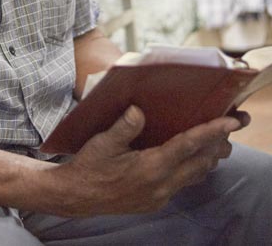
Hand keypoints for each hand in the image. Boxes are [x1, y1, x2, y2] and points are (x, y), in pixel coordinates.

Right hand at [48, 105, 241, 216]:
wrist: (78, 195)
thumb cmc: (90, 165)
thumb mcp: (103, 142)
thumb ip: (124, 126)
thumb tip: (139, 109)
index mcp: (150, 167)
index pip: (189, 146)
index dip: (212, 132)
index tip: (231, 122)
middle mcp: (161, 185)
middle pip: (201, 163)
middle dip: (219, 144)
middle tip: (231, 126)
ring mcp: (160, 196)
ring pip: (196, 175)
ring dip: (209, 158)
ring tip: (218, 141)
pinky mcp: (156, 201)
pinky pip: (184, 183)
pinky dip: (194, 168)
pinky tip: (192, 159)